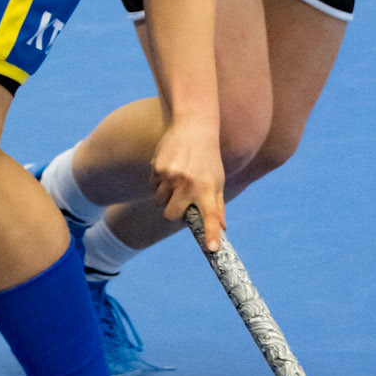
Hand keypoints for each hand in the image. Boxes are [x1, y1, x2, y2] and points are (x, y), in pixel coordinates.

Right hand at [152, 122, 224, 250]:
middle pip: (172, 215)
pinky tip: (169, 169)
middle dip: (174, 213)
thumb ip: (218, 206)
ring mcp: (171, 175)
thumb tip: (222, 229)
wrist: (194, 125)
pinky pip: (153, 186)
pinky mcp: (157, 167)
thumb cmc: (208, 156)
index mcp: (207, 188)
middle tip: (180, 202)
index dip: (210, 234)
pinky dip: (158, 183)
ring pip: (159, 201)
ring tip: (176, 181)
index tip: (212, 250)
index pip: (210, 216)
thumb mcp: (217, 180)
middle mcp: (189, 183)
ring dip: (165, 197)